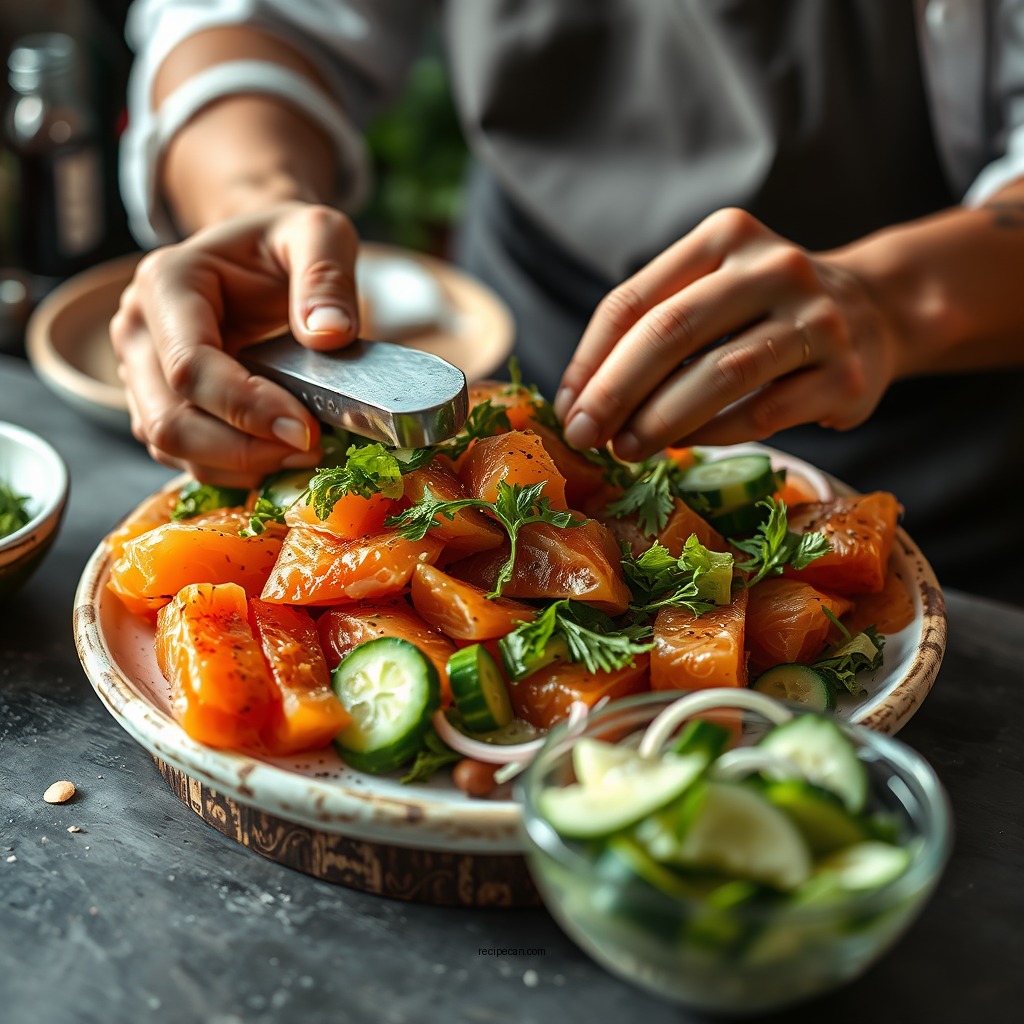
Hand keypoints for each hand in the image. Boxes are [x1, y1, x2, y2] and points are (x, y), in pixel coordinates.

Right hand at [110, 201, 359, 485]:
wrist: (256, 256)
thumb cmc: (283, 244)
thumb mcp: (317, 233)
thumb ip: (326, 273)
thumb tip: (330, 335)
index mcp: (166, 283)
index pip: (190, 367)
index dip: (247, 408)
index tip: (306, 430)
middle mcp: (138, 332)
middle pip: (170, 421)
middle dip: (243, 450)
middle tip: (311, 451)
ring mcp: (140, 374)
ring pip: (171, 449)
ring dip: (239, 466)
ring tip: (302, 455)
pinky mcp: (159, 406)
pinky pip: (185, 457)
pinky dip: (233, 469)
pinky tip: (280, 458)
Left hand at [554, 208, 898, 459]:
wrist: (875, 312)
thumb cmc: (766, 310)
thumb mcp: (711, 291)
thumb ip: (653, 326)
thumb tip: (581, 399)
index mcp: (725, 237)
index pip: (634, 301)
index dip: (590, 359)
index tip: (567, 406)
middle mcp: (775, 266)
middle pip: (671, 331)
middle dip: (615, 391)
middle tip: (584, 435)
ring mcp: (817, 319)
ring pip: (720, 374)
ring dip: (660, 420)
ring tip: (626, 449)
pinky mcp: (845, 374)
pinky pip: (762, 413)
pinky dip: (711, 434)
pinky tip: (681, 446)